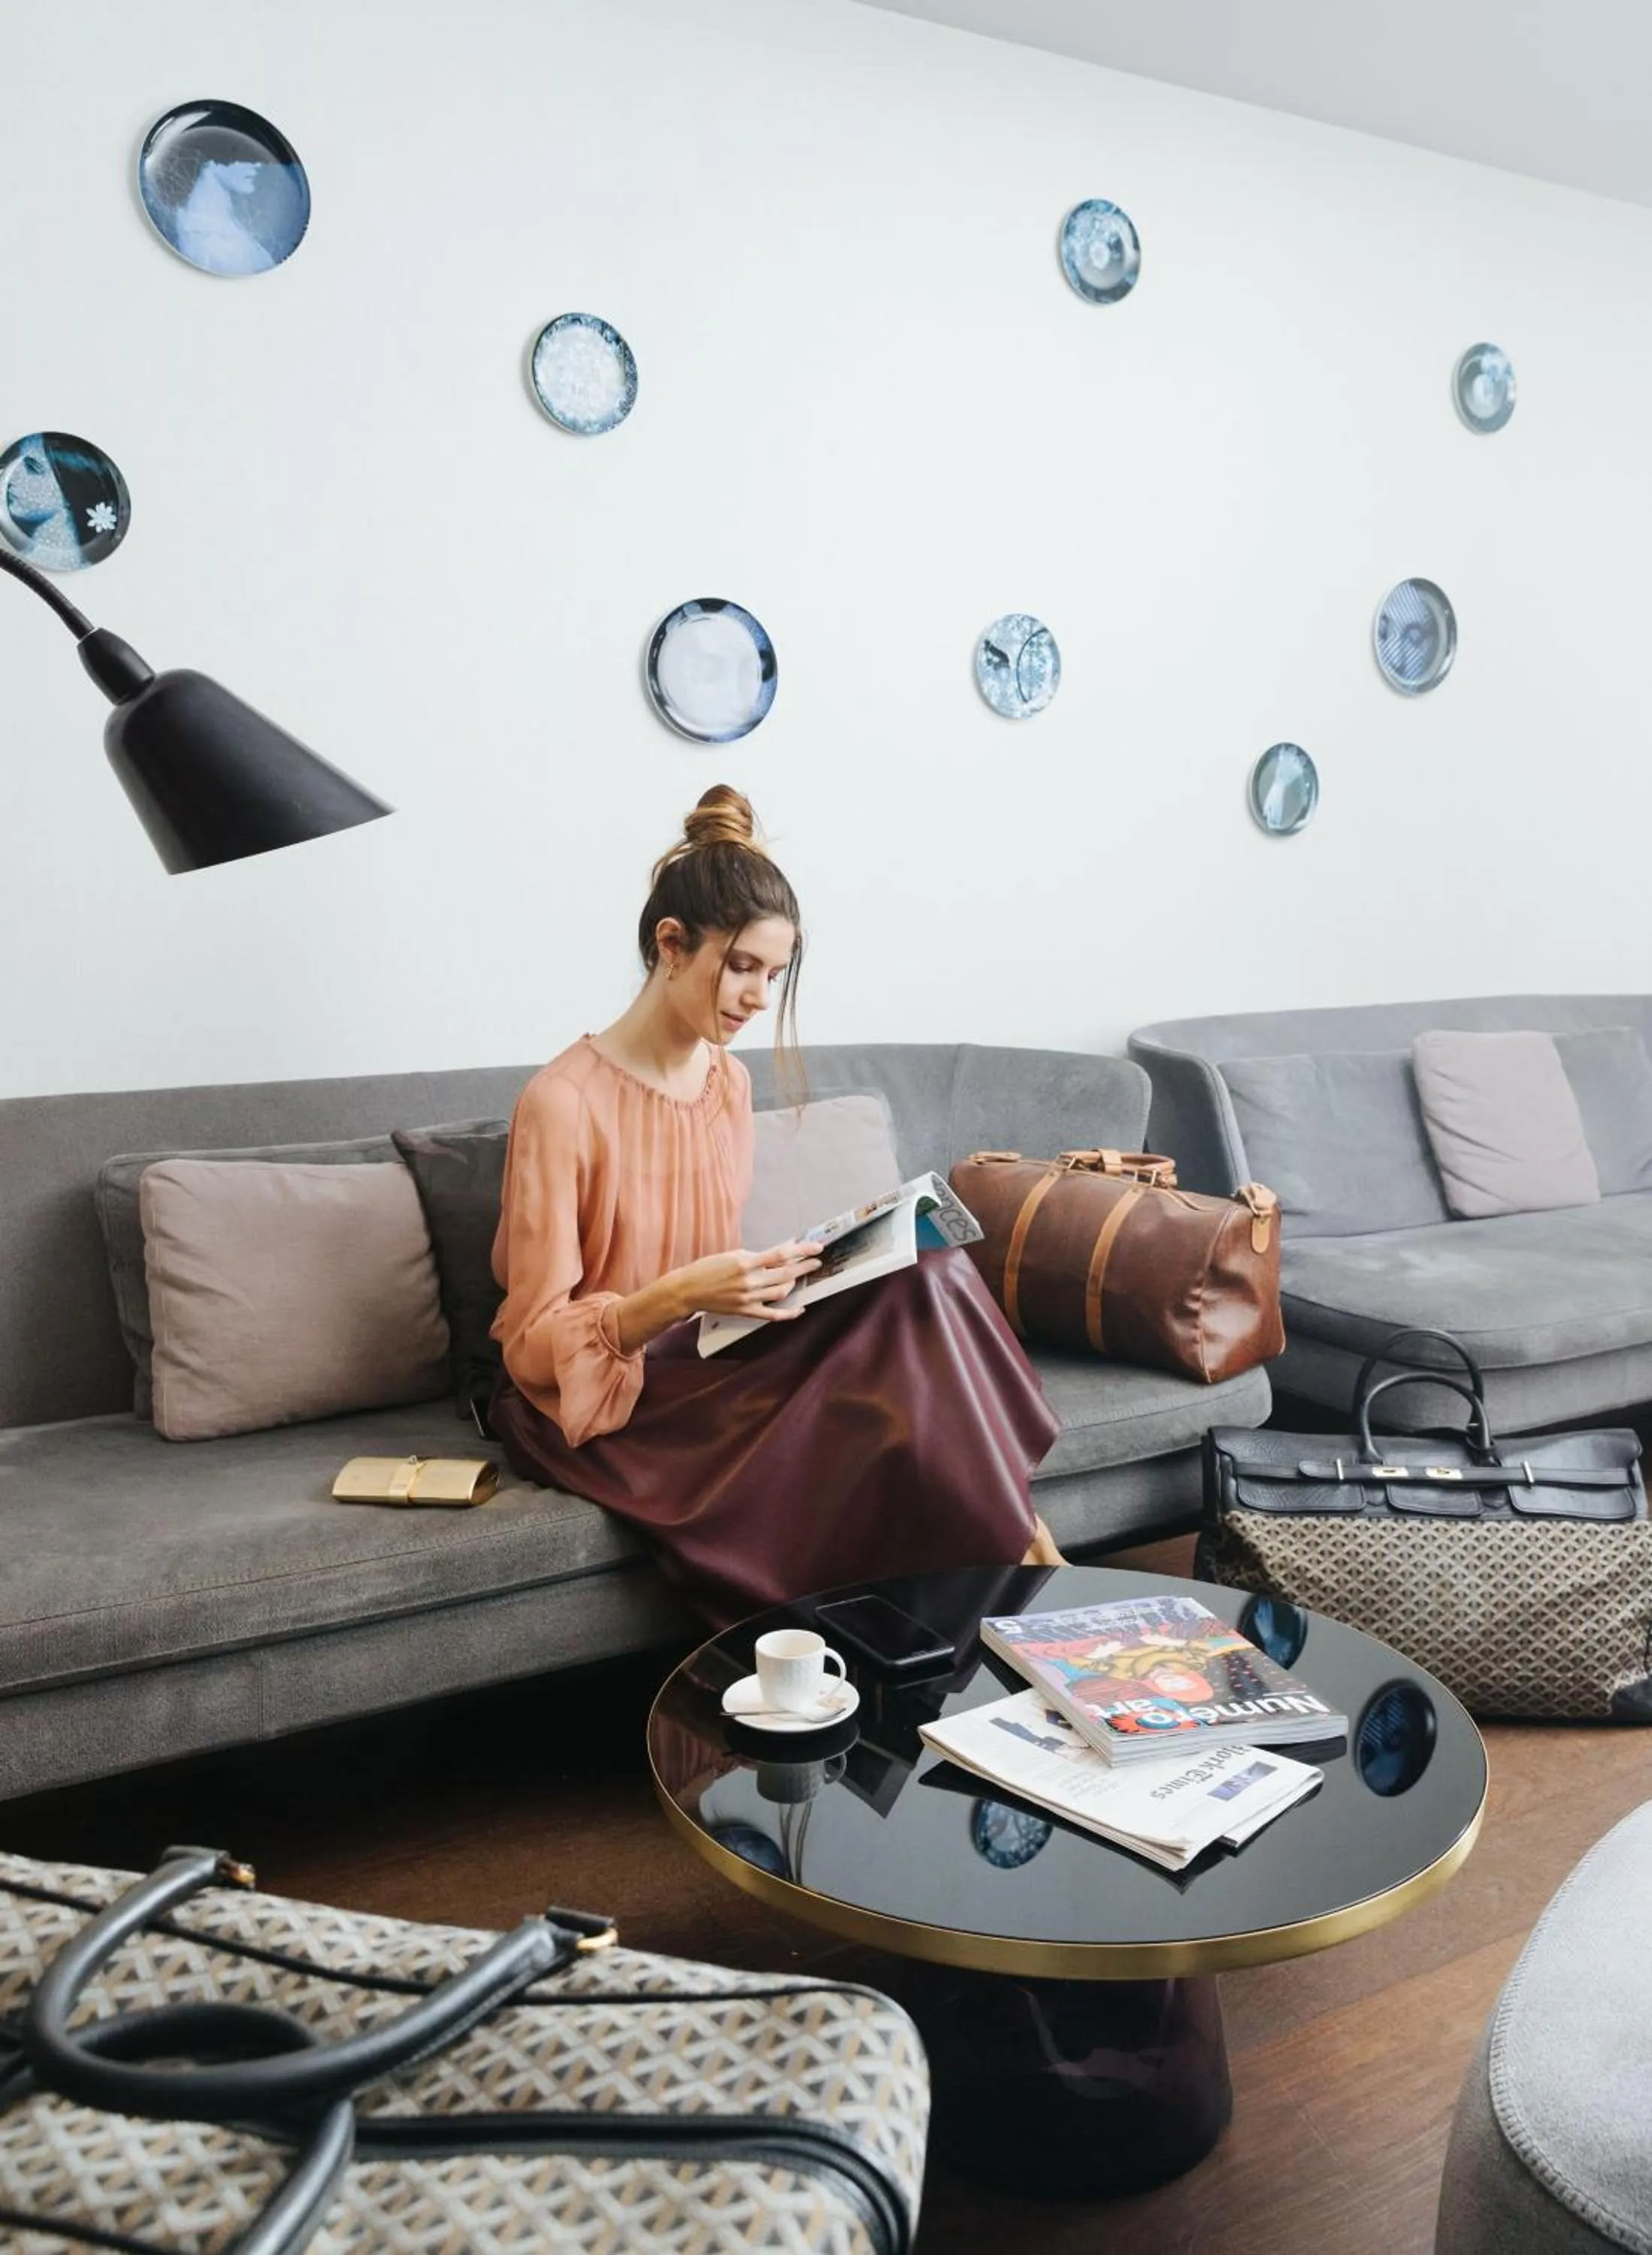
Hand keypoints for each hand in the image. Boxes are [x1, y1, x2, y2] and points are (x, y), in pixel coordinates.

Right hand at [676, 1240, 822, 1321]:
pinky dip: (789, 1313)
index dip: (802, 1251)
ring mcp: (748, 1298)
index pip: (781, 1255)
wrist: (688, 1290)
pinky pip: (773, 1314)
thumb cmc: (708, 1269)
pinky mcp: (746, 1311)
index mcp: (745, 1263)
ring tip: (798, 1277)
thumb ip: (757, 1256)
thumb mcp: (733, 1255)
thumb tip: (781, 1254)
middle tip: (816, 1261)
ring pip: (782, 1292)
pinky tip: (799, 1308)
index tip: (816, 1247)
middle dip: (805, 1267)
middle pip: (786, 1274)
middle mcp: (749, 1281)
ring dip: (794, 1284)